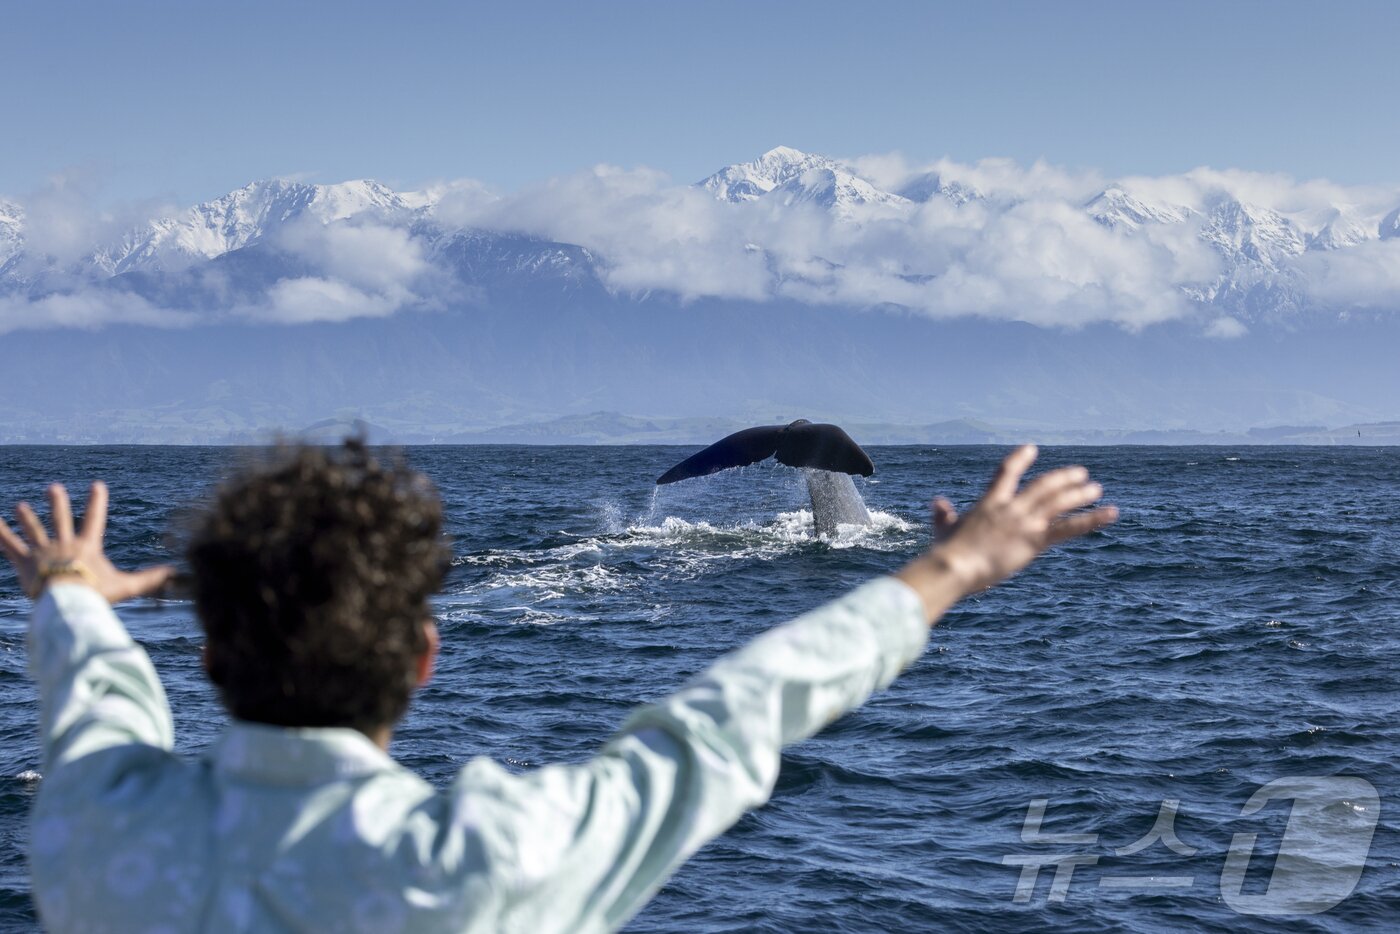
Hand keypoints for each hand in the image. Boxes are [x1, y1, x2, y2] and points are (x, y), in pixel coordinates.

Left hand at [0, 482, 173, 603]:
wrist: (68, 600)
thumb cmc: (97, 593)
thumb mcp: (126, 586)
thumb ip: (149, 579)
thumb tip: (176, 573)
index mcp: (87, 546)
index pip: (95, 518)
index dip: (97, 501)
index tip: (97, 484)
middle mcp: (64, 543)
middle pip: (59, 518)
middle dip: (56, 502)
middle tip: (53, 488)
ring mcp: (43, 551)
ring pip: (33, 529)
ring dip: (26, 517)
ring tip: (20, 506)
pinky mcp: (24, 561)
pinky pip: (8, 545)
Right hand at [896, 445, 1117, 620]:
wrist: (956, 565)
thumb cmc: (947, 551)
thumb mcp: (944, 529)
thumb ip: (943, 514)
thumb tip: (938, 502)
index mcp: (990, 502)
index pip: (1007, 472)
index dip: (1020, 459)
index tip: (1031, 448)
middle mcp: (1011, 507)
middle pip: (1043, 485)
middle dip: (1063, 478)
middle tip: (1080, 473)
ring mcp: (1025, 522)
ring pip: (1059, 501)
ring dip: (1080, 493)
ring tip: (1096, 488)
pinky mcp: (1035, 539)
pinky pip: (1070, 527)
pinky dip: (1092, 519)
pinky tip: (1111, 513)